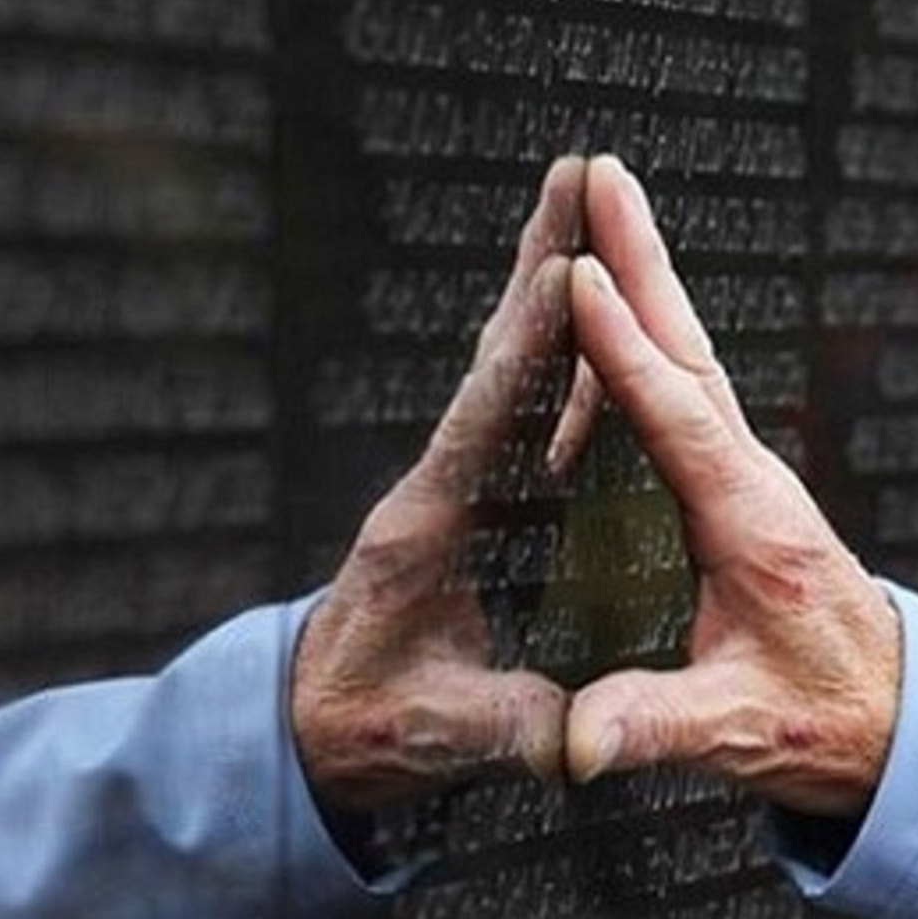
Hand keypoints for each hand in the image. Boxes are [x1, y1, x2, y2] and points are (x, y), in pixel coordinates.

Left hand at [293, 159, 584, 810]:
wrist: (313, 731)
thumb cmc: (361, 726)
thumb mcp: (436, 733)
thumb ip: (504, 726)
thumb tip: (574, 737)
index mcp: (425, 530)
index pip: (483, 421)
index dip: (526, 350)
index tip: (560, 269)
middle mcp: (439, 492)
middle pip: (498, 364)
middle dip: (537, 271)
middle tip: (574, 181)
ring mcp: (457, 496)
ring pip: (515, 382)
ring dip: (554, 306)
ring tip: (594, 226)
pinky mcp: (475, 515)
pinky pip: (529, 430)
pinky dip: (568, 378)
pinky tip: (604, 349)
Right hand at [566, 156, 900, 817]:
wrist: (893, 721)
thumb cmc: (824, 720)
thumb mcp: (738, 732)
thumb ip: (654, 726)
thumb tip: (580, 742)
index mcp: (750, 528)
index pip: (679, 419)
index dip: (625, 352)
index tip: (582, 278)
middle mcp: (754, 486)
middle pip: (689, 351)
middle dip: (643, 259)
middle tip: (600, 174)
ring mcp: (749, 481)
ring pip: (690, 358)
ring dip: (646, 279)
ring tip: (598, 209)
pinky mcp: (739, 492)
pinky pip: (684, 394)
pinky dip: (645, 338)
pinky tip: (616, 314)